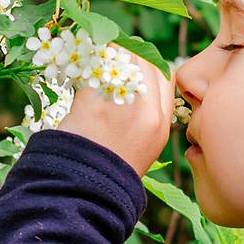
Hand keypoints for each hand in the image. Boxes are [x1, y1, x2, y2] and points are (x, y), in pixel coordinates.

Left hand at [56, 47, 176, 178]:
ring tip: (93, 58)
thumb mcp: (141, 150)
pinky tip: (77, 69)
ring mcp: (120, 105)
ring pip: (120, 57)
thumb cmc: (108, 172)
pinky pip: (92, 69)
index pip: (166, 78)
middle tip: (110, 53)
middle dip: (128, 53)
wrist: (84, 191)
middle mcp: (147, 112)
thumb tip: (136, 87)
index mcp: (161, 125)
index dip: (150, 66)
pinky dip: (85, 64)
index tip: (134, 64)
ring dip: (107, 53)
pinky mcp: (93, 101)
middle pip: (145, 62)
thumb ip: (144, 119)